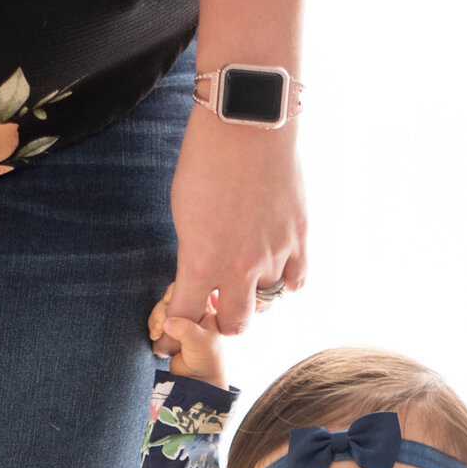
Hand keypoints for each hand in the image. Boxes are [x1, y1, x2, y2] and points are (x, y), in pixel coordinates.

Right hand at [148, 290, 227, 386]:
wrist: (196, 382)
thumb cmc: (206, 361)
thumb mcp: (200, 343)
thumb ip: (185, 329)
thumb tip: (166, 321)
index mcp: (207, 308)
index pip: (191, 287)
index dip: (177, 293)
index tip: (171, 304)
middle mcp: (193, 311)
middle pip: (171, 297)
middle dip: (162, 310)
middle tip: (161, 327)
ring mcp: (180, 321)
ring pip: (161, 308)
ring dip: (155, 320)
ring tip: (158, 335)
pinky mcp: (168, 331)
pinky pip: (156, 321)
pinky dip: (153, 327)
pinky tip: (157, 338)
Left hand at [163, 107, 305, 345]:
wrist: (248, 122)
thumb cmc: (206, 159)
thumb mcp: (183, 212)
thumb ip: (194, 252)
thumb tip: (200, 276)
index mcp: (204, 261)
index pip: (187, 318)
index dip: (173, 337)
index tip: (165, 345)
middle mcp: (242, 267)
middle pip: (236, 323)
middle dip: (221, 322)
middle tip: (214, 309)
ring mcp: (276, 254)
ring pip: (268, 303)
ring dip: (253, 300)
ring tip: (244, 285)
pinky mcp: (301, 238)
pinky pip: (298, 280)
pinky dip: (285, 283)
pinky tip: (275, 273)